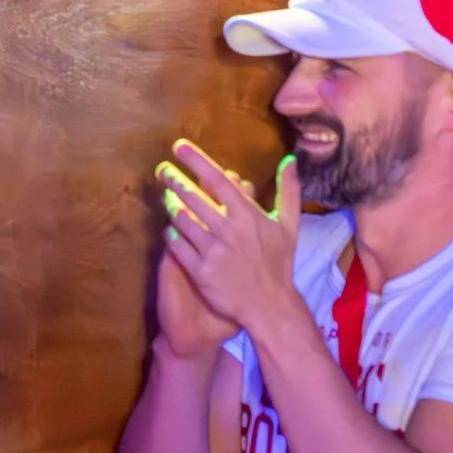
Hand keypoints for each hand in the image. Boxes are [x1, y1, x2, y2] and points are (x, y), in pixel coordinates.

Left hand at [157, 141, 304, 340]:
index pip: (216, 179)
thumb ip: (288, 190)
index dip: (196, 160)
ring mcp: (212, 251)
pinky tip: (170, 227)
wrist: (269, 305)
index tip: (179, 147)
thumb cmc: (278, 263)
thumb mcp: (289, 225)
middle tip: (162, 170)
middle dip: (173, 179)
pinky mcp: (200, 271)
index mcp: (246, 214)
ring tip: (165, 196)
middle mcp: (227, 229)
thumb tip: (290, 160)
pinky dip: (171, 233)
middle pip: (191, 196)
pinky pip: (177, 245)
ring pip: (180, 218)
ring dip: (170, 204)